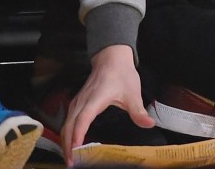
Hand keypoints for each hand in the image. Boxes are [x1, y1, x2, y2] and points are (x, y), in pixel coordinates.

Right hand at [62, 44, 153, 163]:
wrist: (111, 56)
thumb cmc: (121, 74)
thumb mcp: (133, 93)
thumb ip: (138, 111)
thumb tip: (149, 124)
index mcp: (95, 99)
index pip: (83, 119)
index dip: (78, 135)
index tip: (76, 151)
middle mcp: (83, 101)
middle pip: (69, 126)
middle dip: (68, 146)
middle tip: (72, 164)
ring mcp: (78, 101)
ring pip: (66, 124)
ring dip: (65, 142)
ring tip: (70, 159)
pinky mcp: (77, 103)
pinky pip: (68, 120)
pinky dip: (67, 134)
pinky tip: (70, 144)